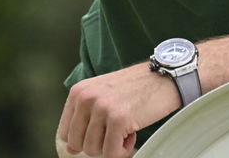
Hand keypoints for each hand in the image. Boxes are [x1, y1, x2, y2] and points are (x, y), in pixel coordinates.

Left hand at [56, 62, 179, 157]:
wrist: (163, 78)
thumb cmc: (134, 88)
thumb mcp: (102, 95)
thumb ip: (84, 118)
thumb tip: (70, 149)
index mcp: (78, 92)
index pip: (65, 133)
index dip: (82, 141)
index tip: (100, 136)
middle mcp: (86, 98)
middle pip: (78, 144)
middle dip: (98, 145)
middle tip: (115, 133)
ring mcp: (102, 107)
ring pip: (94, 151)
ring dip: (112, 147)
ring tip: (125, 130)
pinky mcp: (118, 119)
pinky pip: (111, 153)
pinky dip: (123, 151)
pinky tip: (132, 135)